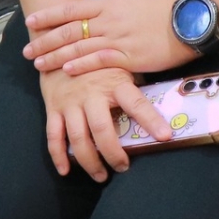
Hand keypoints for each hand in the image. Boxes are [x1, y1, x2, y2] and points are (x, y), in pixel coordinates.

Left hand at [25, 0, 195, 76]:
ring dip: (56, 55)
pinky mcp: (129, 56)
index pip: (72, 9)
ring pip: (79, 45)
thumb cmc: (165, 14)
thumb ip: (113, 15)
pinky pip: (99, 59)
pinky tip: (66, 70)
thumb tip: (98, 22)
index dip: (49, 15)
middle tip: (27, 49)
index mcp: (110, 5)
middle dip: (45, 39)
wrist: (189, 20)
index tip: (31, 20)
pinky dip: (81, 64)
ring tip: (38, 63)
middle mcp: (109, 20)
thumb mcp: (133, 7)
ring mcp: (118, 37)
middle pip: (69, 29)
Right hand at [38, 65, 171, 181]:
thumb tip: (163, 97)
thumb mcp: (119, 62)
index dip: (151, 120)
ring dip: (89, 161)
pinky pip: (53, 135)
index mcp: (114, 82)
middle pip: (102, 130)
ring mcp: (70, 102)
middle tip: (123, 168)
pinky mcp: (53, 107)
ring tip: (101, 176)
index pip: (137, 104)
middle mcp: (91, 94)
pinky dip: (58, 156)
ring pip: (78, 138)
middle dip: (113, 154)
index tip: (165, 136)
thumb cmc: (97, 57)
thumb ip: (133, 81)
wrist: (58, 42)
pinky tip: (65, 170)